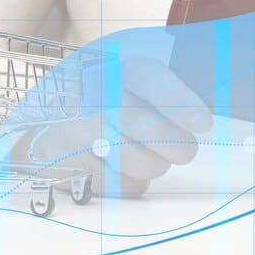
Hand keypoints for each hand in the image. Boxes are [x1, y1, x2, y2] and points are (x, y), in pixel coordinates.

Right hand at [15, 57, 211, 196]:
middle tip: (184, 150)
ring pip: (143, 164)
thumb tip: (205, 114)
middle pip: (151, 130)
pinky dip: (130, 181)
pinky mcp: (69, 165)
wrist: (49, 126)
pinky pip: (123, 187)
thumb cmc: (108, 103)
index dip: (179, 100)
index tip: (204, 123)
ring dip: (154, 165)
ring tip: (143, 153)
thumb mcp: (133, 83)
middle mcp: (93, 96)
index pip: (149, 78)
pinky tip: (116, 165)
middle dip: (178, 146)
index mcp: (116, 67)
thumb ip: (169, 90)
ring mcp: (77, 131)